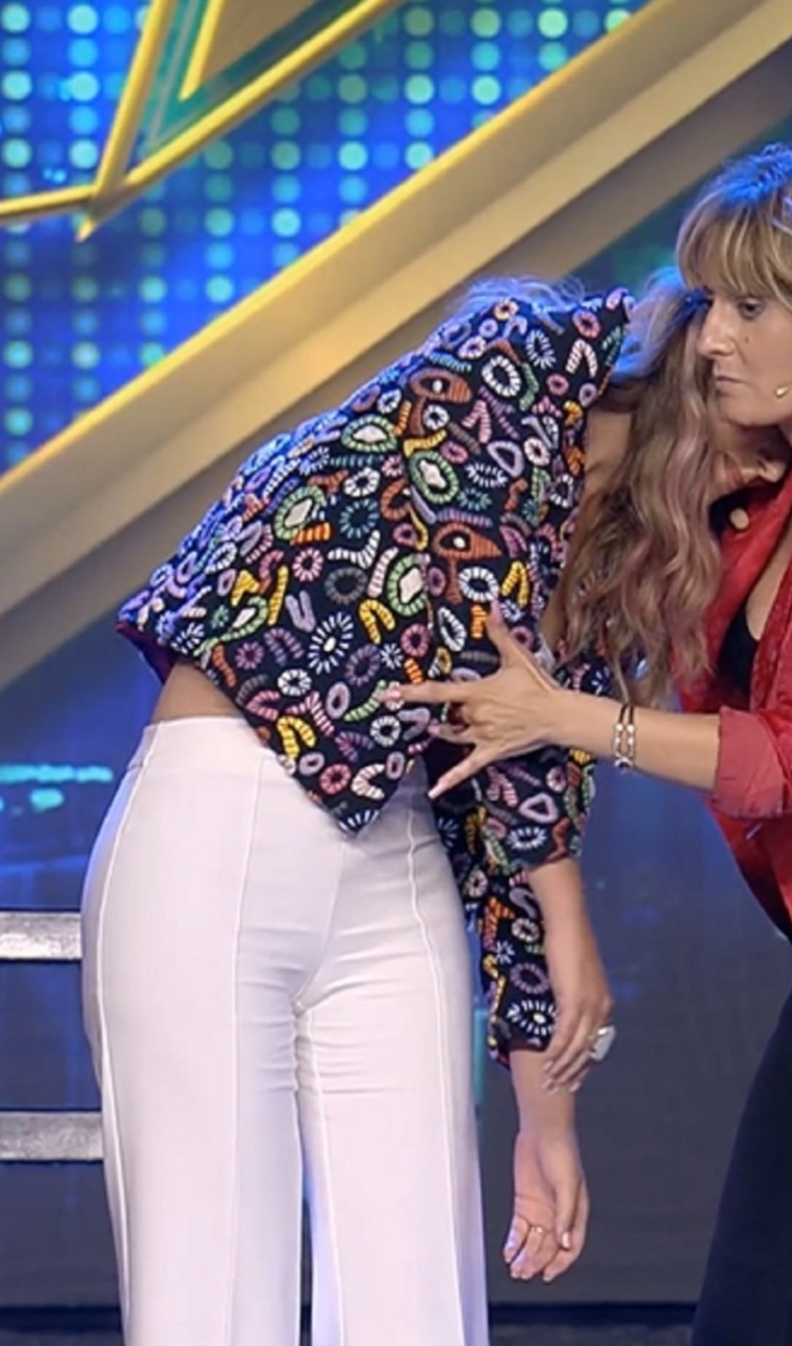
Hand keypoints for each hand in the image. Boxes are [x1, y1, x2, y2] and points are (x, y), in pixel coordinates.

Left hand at [383, 606, 563, 796]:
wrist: (558, 714)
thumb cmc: (537, 685)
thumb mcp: (516, 656)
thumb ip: (499, 632)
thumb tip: (492, 606)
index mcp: (475, 693)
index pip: (436, 692)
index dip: (411, 692)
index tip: (390, 694)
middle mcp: (473, 716)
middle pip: (448, 714)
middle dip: (442, 711)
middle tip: (428, 706)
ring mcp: (481, 736)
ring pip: (452, 735)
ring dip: (442, 731)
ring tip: (432, 728)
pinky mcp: (490, 752)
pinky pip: (466, 768)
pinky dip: (450, 780)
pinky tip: (435, 790)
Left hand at [503, 1126, 588, 1281]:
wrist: (542, 1129)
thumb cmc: (562, 1151)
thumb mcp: (567, 1184)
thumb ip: (565, 1215)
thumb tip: (564, 1243)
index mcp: (576, 1212)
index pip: (570, 1246)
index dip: (560, 1263)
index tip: (547, 1274)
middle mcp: (558, 1214)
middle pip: (549, 1247)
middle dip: (537, 1262)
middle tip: (523, 1273)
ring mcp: (541, 1209)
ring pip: (533, 1241)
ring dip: (525, 1256)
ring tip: (515, 1269)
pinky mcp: (525, 1202)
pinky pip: (519, 1228)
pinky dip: (514, 1241)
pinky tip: (508, 1251)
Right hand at [541, 888, 613, 1090]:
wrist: (568, 922)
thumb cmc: (567, 941)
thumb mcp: (572, 973)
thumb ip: (570, 991)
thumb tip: (557, 1002)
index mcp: (604, 1002)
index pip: (595, 1041)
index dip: (583, 1062)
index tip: (573, 1078)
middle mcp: (601, 1007)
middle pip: (588, 1049)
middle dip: (573, 1071)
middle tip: (559, 1088)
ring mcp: (589, 1005)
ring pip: (576, 1047)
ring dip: (562, 1067)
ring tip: (549, 1082)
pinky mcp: (574, 1001)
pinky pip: (564, 1035)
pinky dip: (555, 1052)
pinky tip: (546, 1063)